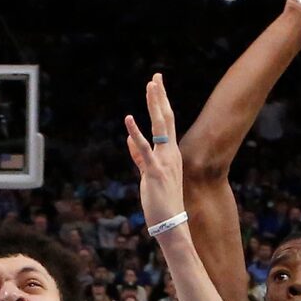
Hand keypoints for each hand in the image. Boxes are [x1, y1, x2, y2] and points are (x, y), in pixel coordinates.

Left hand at [126, 74, 184, 231]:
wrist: (171, 224)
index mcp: (170, 154)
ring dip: (155, 105)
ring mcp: (164, 162)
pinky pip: (143, 150)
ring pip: (160, 128)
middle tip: (156, 76)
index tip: (157, 85)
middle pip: (166, 119)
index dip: (162, 103)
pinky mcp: (154, 172)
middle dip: (160, 97)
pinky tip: (129, 118)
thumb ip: (138, 157)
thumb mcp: (148, 175)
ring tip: (151, 86)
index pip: (167, 123)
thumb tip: (129, 139)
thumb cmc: (161, 202)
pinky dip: (135, 133)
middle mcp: (170, 154)